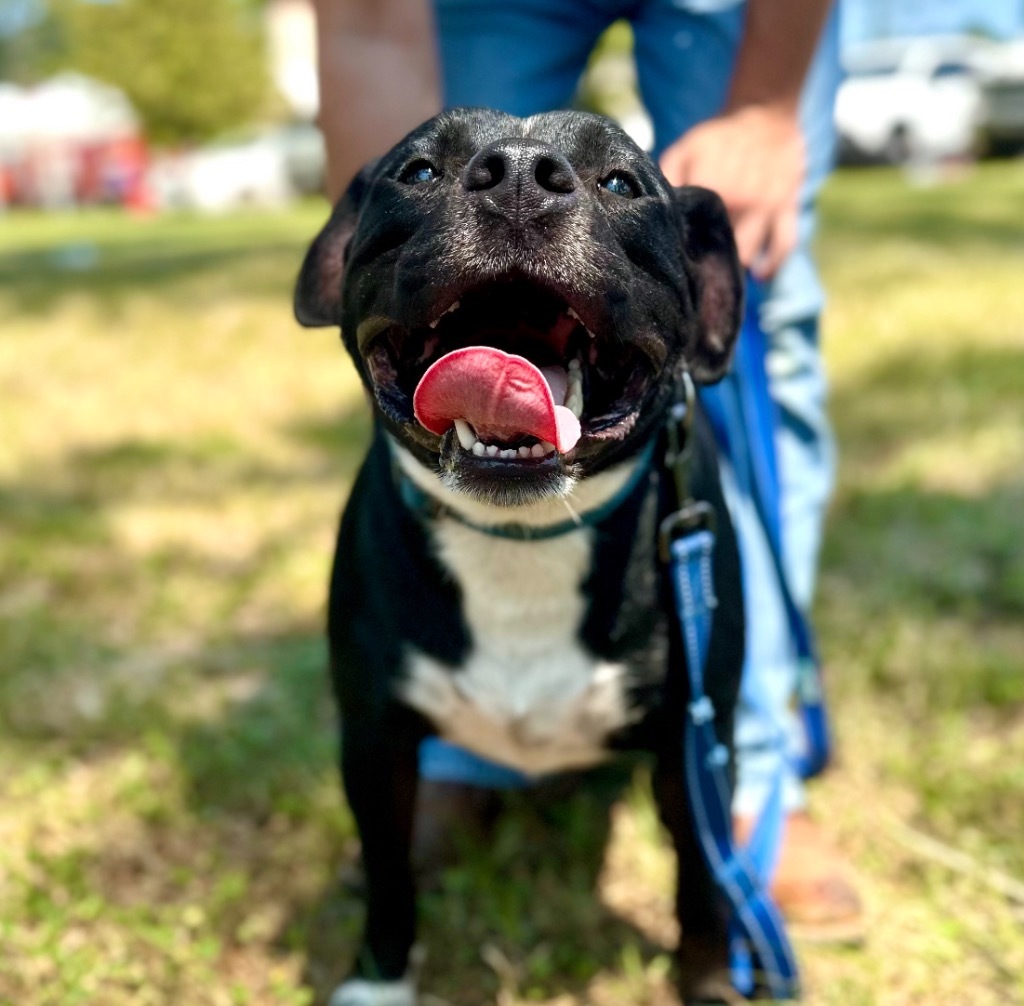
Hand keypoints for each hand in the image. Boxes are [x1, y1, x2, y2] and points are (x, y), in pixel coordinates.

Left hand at [660, 105, 804, 278]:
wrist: (766, 113)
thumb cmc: (719, 137)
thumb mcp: (686, 149)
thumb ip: (669, 179)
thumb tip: (651, 209)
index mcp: (715, 184)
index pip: (694, 229)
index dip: (682, 248)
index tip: (672, 261)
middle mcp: (743, 198)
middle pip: (722, 245)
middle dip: (707, 263)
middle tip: (694, 277)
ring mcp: (768, 204)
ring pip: (751, 250)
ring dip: (735, 267)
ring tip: (720, 279)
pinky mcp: (788, 206)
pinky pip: (785, 242)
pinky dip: (774, 262)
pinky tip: (760, 275)